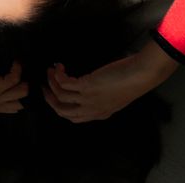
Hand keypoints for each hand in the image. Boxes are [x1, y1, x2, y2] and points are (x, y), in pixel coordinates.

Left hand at [0, 47, 27, 113]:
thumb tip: (13, 80)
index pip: (16, 108)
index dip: (23, 95)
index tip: (26, 81)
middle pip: (22, 100)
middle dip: (26, 85)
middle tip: (24, 72)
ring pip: (22, 90)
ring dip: (22, 76)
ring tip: (17, 66)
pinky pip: (14, 78)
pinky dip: (17, 68)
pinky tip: (14, 62)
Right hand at [42, 39, 180, 122]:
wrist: (140, 75)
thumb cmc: (132, 81)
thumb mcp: (116, 96)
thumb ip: (103, 97)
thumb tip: (90, 88)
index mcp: (99, 114)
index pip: (73, 118)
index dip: (60, 108)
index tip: (54, 96)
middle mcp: (91, 109)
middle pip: (61, 110)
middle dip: (49, 98)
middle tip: (44, 86)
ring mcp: (88, 99)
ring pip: (60, 96)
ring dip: (51, 82)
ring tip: (49, 71)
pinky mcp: (86, 86)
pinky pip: (64, 82)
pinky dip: (57, 74)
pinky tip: (58, 66)